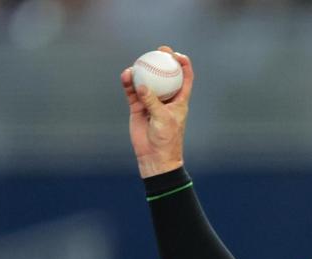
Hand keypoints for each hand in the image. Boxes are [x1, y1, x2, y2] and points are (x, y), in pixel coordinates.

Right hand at [121, 45, 193, 177]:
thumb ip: (152, 101)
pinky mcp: (138, 107)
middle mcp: (166, 99)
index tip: (177, 55)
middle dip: (162, 60)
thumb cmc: (166, 139)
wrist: (154, 156)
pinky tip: (126, 75)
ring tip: (136, 63)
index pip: (185, 78)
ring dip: (142, 71)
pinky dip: (129, 83)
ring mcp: (151, 102)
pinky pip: (133, 91)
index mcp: (179, 100)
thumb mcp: (163, 119)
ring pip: (147, 81)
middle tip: (158, 50)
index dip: (184, 65)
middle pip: (166, 75)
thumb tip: (141, 85)